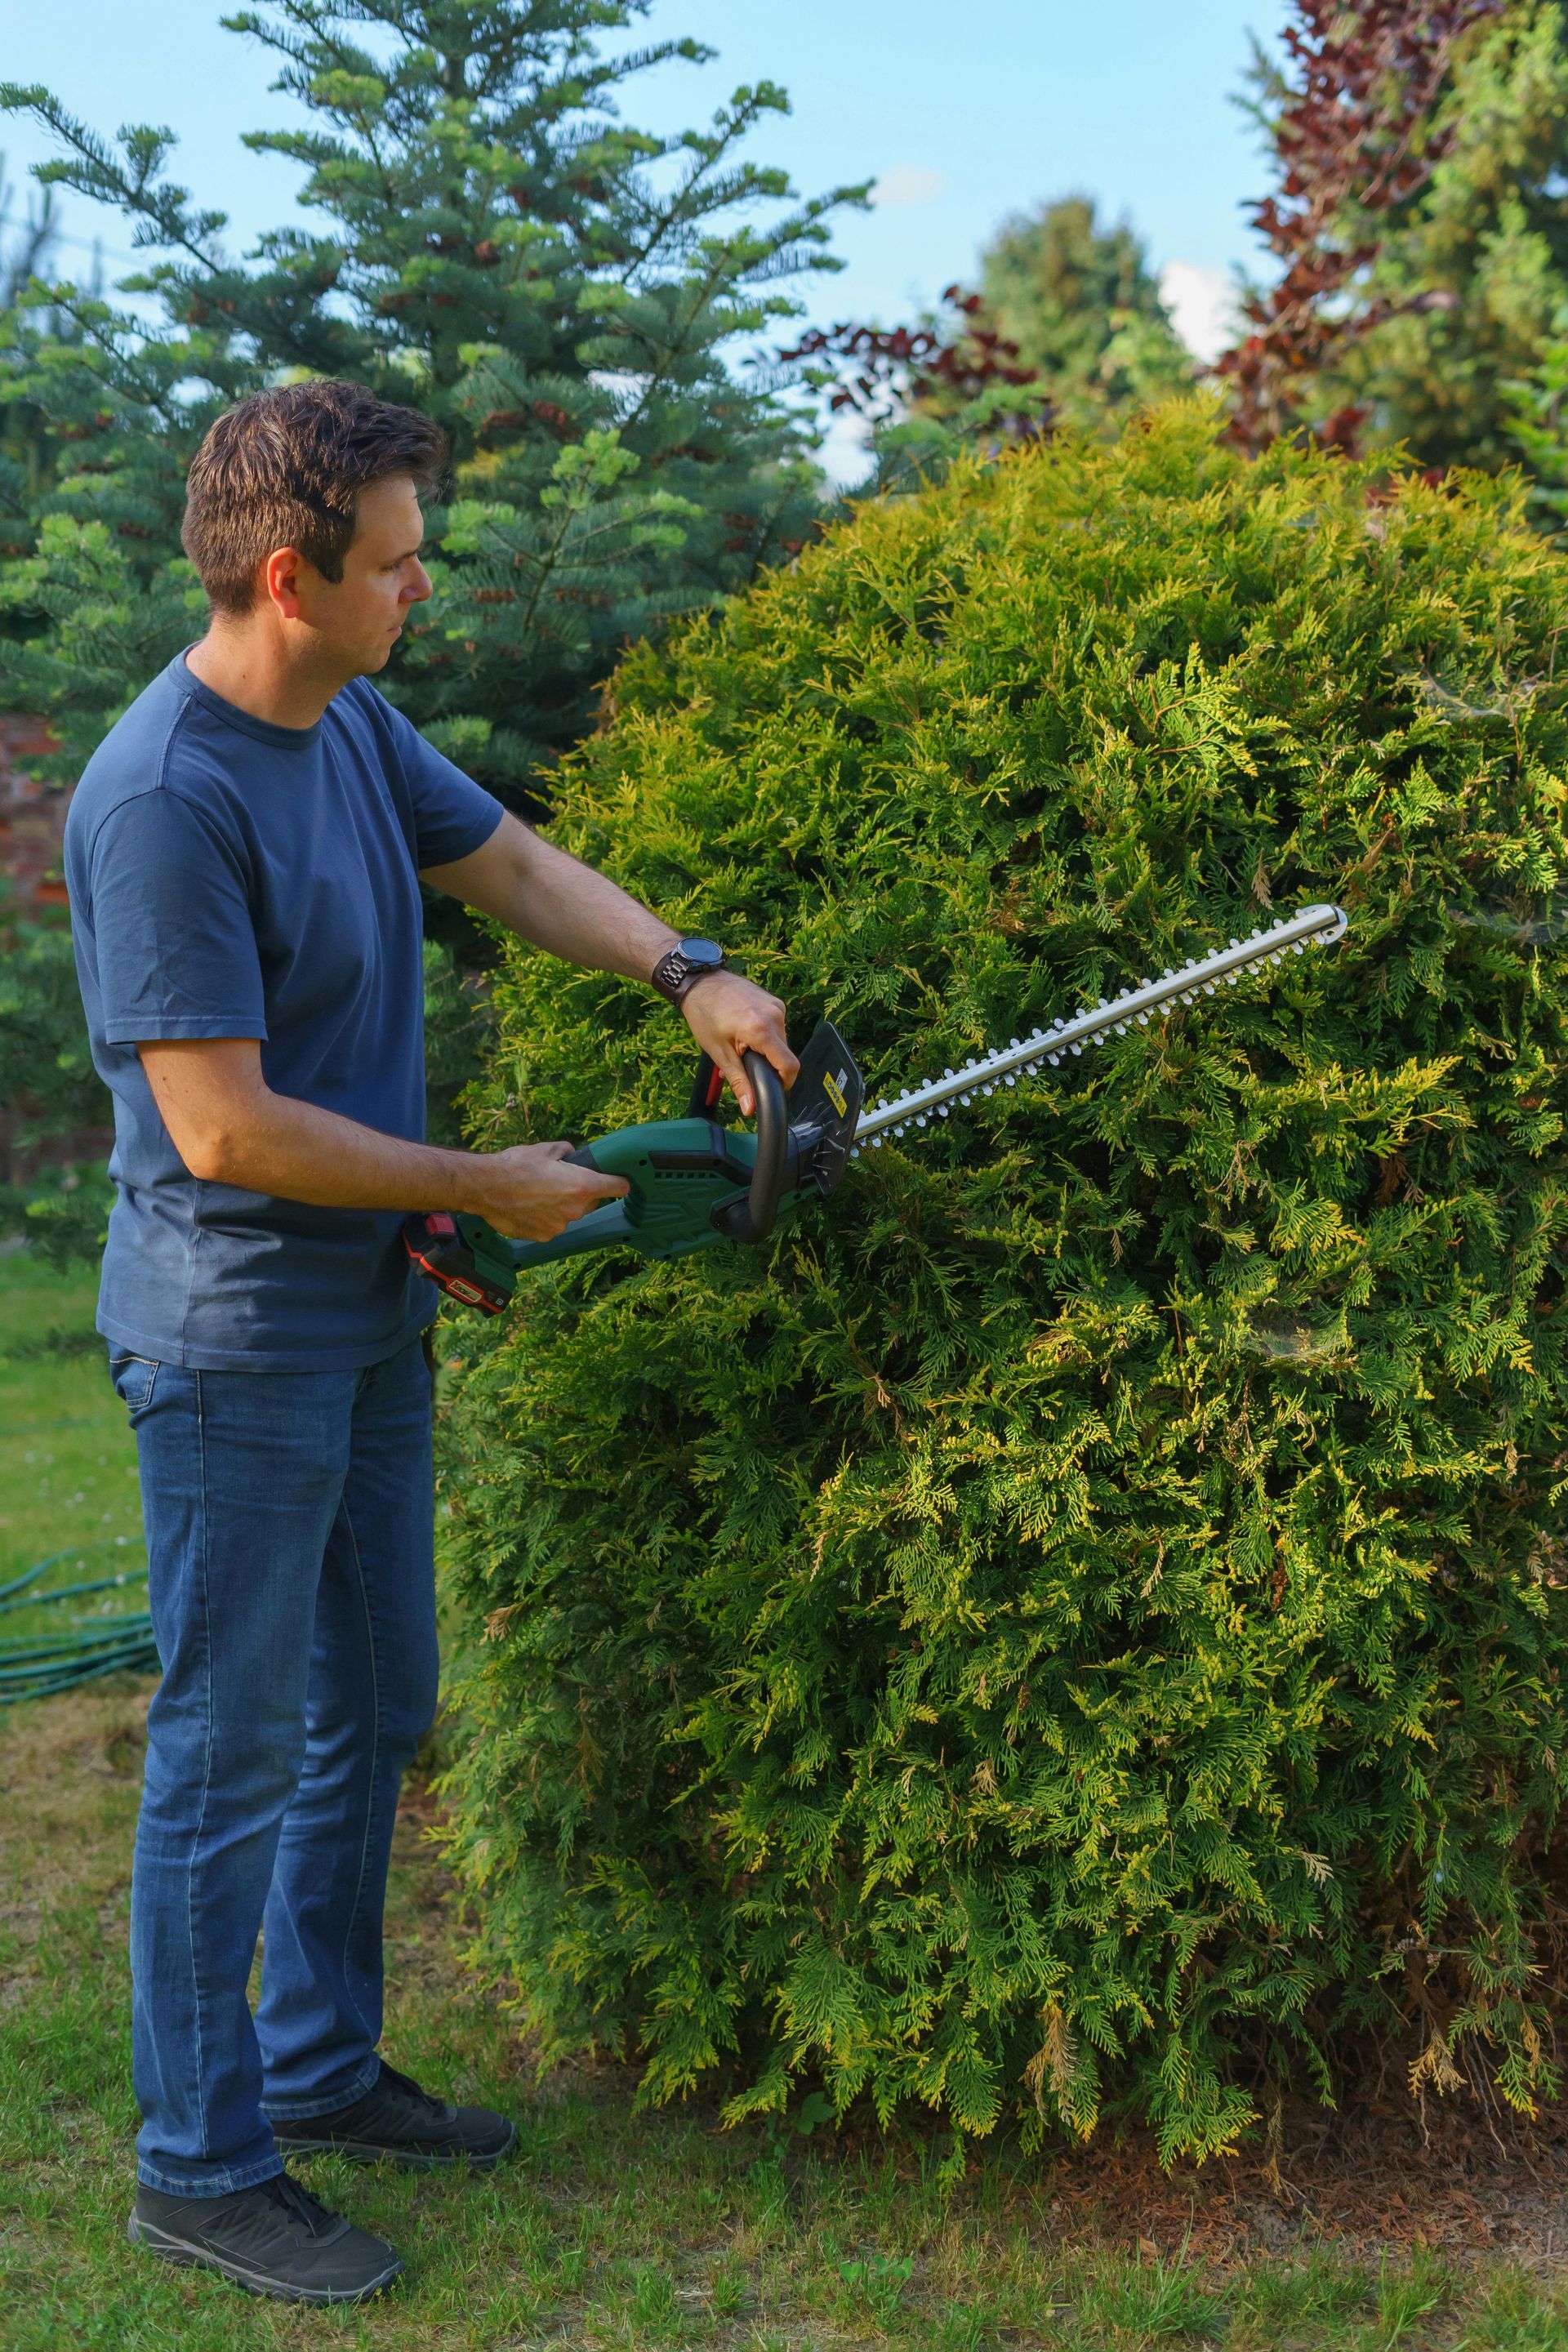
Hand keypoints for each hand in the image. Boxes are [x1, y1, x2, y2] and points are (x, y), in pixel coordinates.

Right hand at [461, 1140, 629, 1240]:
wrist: (485, 1187)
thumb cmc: (515, 1166)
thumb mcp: (544, 1149)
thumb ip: (566, 1151)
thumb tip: (571, 1153)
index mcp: (582, 1185)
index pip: (618, 1187)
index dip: (619, 1182)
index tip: (619, 1181)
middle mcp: (575, 1209)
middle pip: (591, 1202)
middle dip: (581, 1193)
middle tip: (559, 1181)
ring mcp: (560, 1226)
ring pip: (569, 1215)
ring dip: (560, 1207)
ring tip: (537, 1194)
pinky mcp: (544, 1236)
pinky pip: (551, 1226)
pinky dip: (544, 1218)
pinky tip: (528, 1206)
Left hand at [680, 970, 797, 1116]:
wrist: (700, 982)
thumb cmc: (704, 1014)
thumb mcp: (718, 1053)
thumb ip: (738, 1082)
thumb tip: (749, 1108)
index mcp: (761, 1030)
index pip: (789, 1065)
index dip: (784, 1083)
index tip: (771, 1088)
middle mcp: (775, 1016)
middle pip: (784, 1054)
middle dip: (767, 1064)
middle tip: (741, 1061)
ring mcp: (776, 1006)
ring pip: (780, 1041)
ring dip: (765, 1049)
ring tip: (740, 1045)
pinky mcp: (774, 1001)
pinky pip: (776, 1026)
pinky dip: (764, 1035)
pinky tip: (744, 1032)